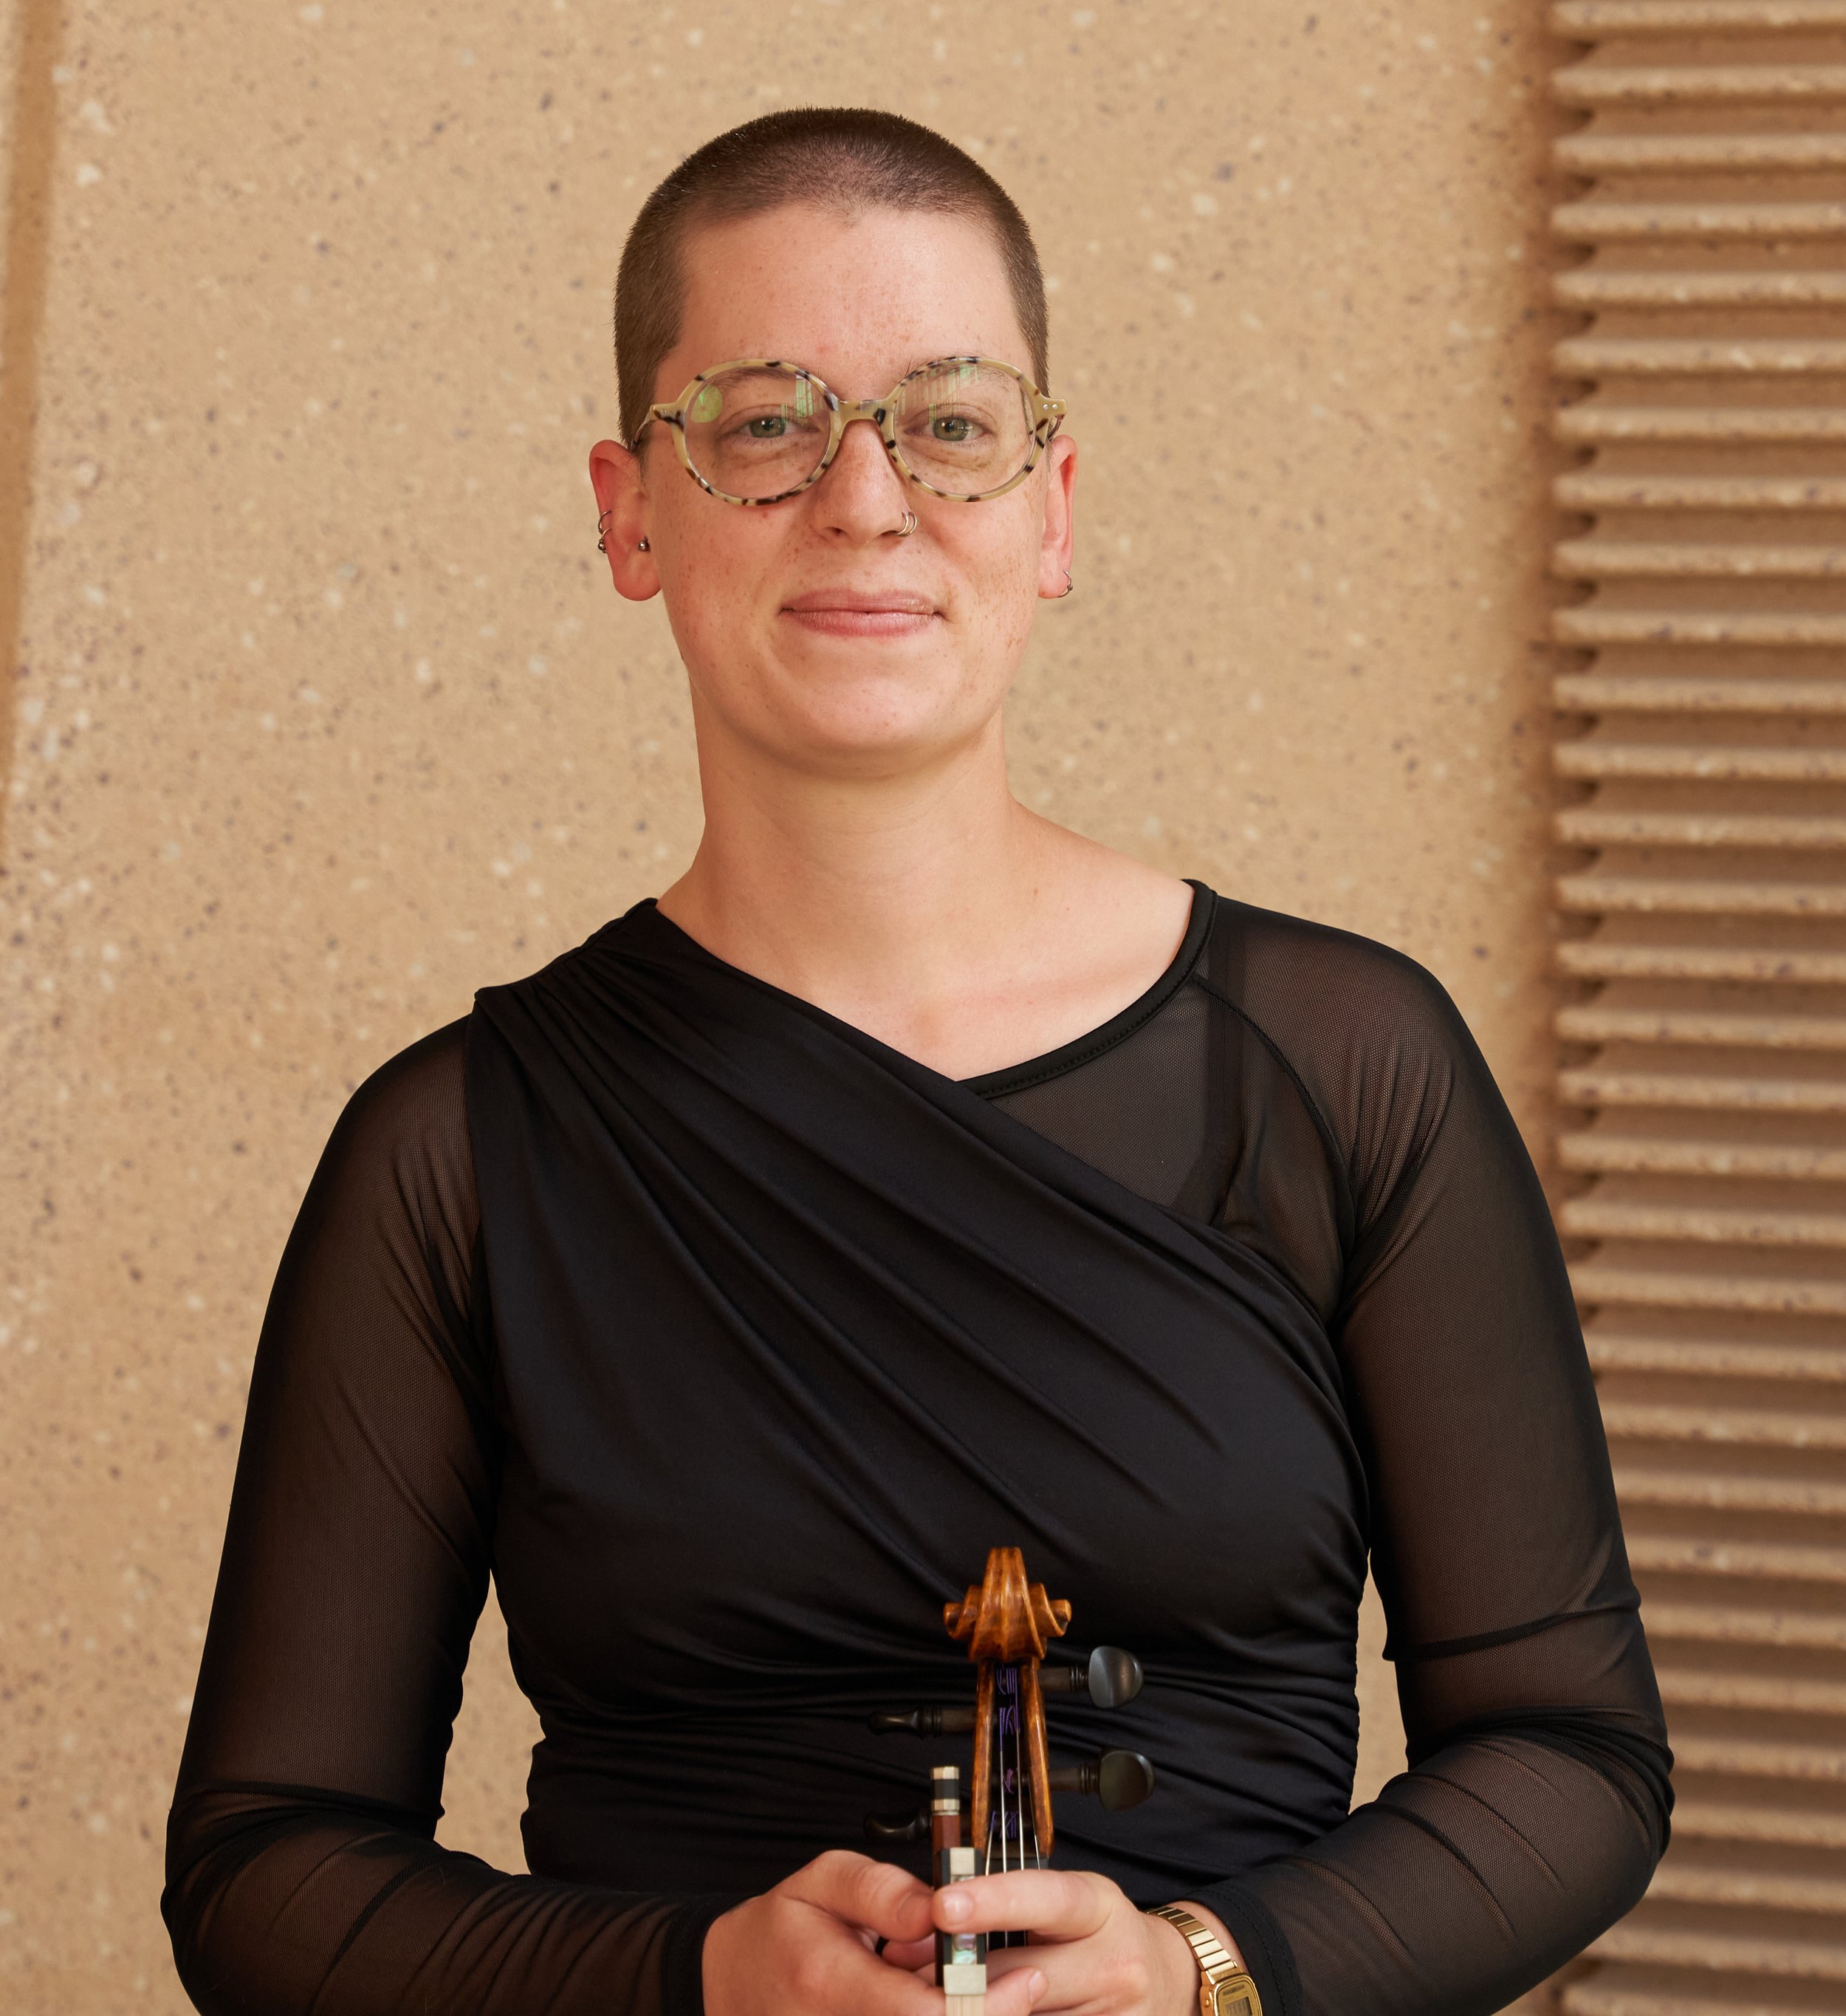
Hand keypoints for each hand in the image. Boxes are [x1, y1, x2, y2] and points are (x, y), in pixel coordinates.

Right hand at [702, 1849, 1046, 2015]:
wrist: (731, 1986)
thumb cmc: (781, 1929)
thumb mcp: (822, 1882)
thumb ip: (882, 1892)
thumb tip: (938, 1908)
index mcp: (829, 1981)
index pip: (925, 2014)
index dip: (986, 2002)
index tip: (1025, 1978)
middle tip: (1023, 1988)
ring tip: (983, 1993)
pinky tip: (948, 2004)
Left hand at [929, 1869, 1222, 2013]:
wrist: (1168, 1981)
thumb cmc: (1101, 1933)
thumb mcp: (1070, 1902)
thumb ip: (1012, 1906)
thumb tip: (932, 1920)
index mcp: (1099, 1906)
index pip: (1045, 1899)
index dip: (992, 1901)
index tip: (942, 1904)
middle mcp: (1114, 1962)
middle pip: (1023, 1975)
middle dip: (963, 1976)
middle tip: (909, 1968)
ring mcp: (1117, 2015)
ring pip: (1026, 2015)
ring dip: (980, 2008)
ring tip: (950, 1994)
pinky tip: (1000, 2008)